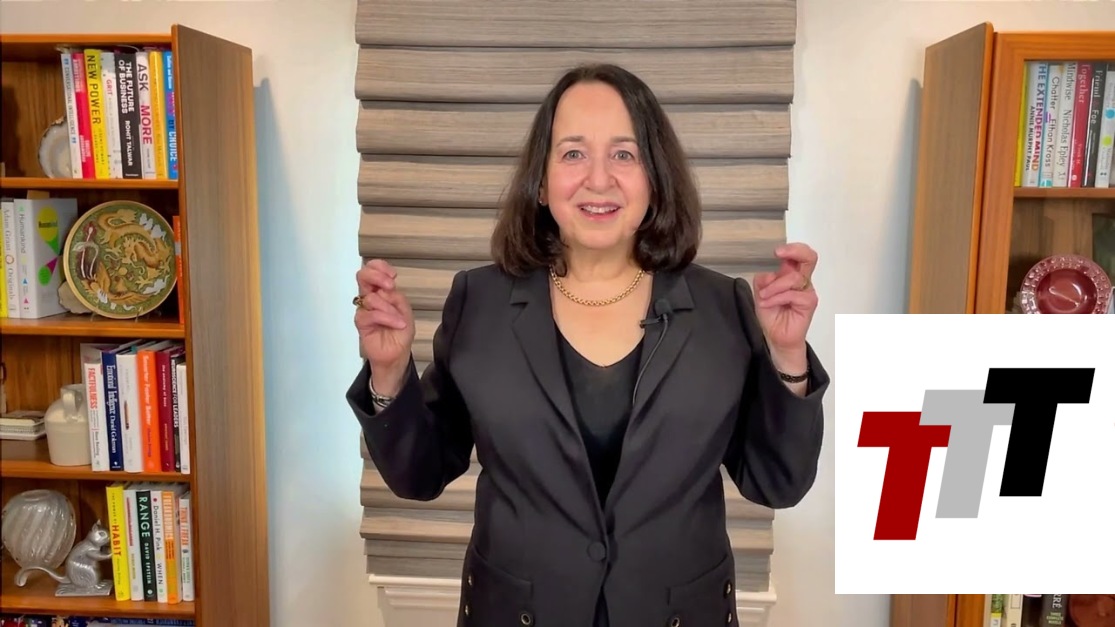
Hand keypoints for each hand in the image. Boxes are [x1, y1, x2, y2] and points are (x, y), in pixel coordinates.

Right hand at [355, 259, 414, 388]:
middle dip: (376, 276)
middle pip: (362, 276)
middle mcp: (371, 297)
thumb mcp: (405, 311)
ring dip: (389, 308)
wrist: (397, 353)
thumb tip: (385, 291)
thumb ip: (396, 297)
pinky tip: (397, 324)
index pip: (374, 270)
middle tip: (389, 285)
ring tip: (399, 320)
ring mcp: (365, 309)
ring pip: (370, 297)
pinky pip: (370, 314)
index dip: (380, 267)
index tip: (392, 275)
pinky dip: (386, 318)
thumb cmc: (400, 332)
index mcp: (382, 291)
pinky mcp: (361, 323)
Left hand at [753, 242, 818, 359]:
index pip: (798, 255)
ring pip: (793, 278)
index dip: (791, 249)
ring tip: (764, 298)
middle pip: (809, 257)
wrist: (777, 337)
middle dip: (795, 251)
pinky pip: (792, 294)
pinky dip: (776, 298)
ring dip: (774, 287)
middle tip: (779, 253)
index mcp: (791, 275)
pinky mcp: (809, 302)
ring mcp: (807, 291)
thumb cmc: (772, 315)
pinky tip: (768, 304)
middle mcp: (802, 280)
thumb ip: (764, 281)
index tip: (777, 251)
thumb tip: (769, 274)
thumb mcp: (761, 293)